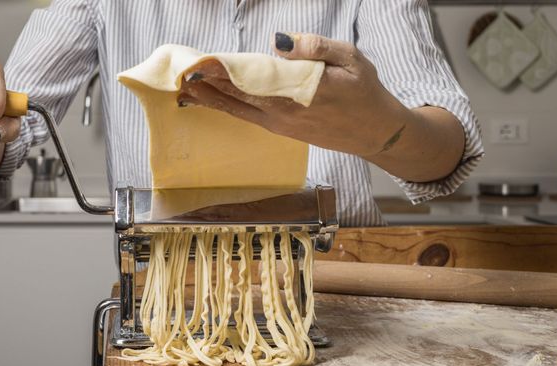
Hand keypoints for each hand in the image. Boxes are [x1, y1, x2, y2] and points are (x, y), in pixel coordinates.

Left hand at [177, 33, 410, 157]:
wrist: (376, 132)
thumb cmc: (365, 92)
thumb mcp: (351, 59)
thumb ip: (315, 47)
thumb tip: (278, 42)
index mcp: (299, 92)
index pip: (252, 78)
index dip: (223, 70)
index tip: (200, 61)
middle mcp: (283, 112)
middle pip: (237, 95)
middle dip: (208, 83)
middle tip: (180, 73)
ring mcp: (280, 124)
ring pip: (237, 109)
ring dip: (210, 99)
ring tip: (184, 89)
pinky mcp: (281, 130)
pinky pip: (246, 117)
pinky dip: (225, 108)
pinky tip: (210, 102)